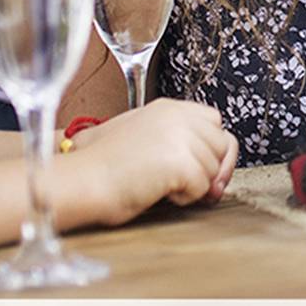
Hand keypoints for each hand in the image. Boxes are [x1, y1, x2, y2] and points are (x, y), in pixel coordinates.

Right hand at [70, 98, 233, 220]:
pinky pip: (203, 187)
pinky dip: (186, 197)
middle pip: (221, 144)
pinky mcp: (180, 162)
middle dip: (209, 168)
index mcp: (168, 107)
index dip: (212, 147)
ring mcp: (180, 137)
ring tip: (161, 183)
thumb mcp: (142, 136)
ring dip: (194, 184)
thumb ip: (178, 140)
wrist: (84, 180)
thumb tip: (214, 170)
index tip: (202, 166)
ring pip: (214, 169)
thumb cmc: (104, 165)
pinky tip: (160, 191)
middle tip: (185, 183)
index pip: (214, 121)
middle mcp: (177, 116)